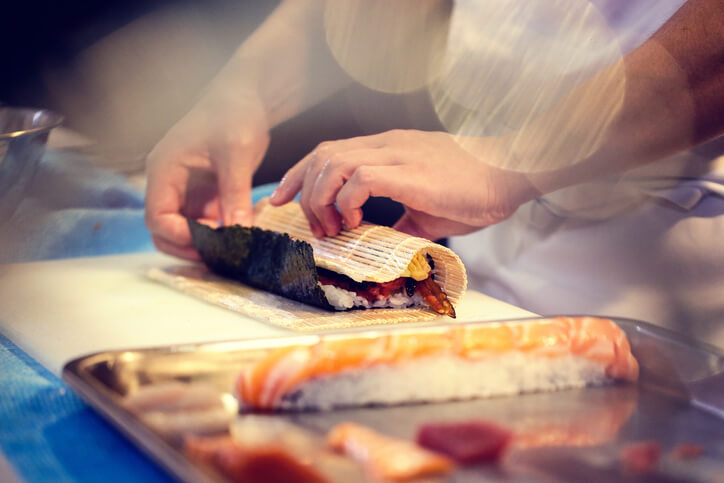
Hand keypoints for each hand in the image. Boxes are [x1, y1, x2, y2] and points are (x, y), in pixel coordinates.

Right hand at [145, 87, 269, 259]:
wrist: (246, 97)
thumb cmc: (234, 114)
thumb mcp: (237, 154)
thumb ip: (234, 194)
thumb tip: (239, 233)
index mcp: (164, 169)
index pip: (158, 216)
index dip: (180, 236)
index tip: (211, 244)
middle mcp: (168, 182)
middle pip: (163, 230)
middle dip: (187, 247)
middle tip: (220, 257)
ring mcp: (184, 189)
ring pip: (182, 230)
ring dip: (201, 244)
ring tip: (231, 251)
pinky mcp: (203, 193)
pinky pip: (202, 223)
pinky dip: (215, 235)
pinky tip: (237, 239)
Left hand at [269, 129, 539, 239]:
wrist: (513, 172)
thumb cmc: (476, 190)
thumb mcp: (428, 209)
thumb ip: (402, 220)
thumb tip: (385, 244)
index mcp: (389, 149)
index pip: (330, 150)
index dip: (300, 173)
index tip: (283, 198)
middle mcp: (387, 145)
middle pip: (322, 153)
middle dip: (300, 188)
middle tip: (306, 223)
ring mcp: (397, 155)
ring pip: (334, 163)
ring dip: (322, 198)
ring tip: (332, 228)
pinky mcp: (409, 172)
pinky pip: (359, 179)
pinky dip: (347, 203)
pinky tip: (355, 222)